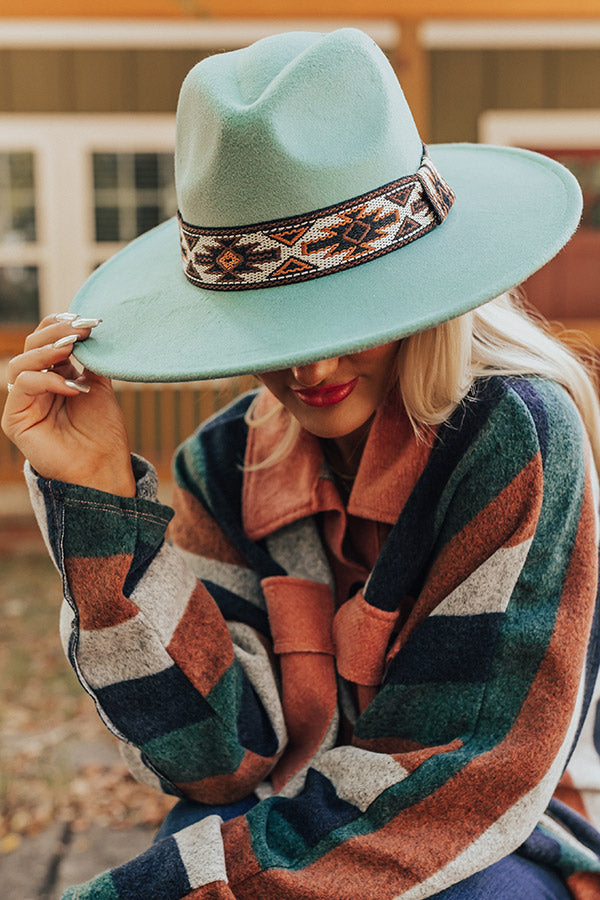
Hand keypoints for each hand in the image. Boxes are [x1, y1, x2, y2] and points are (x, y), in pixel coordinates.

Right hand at [1, 314, 135, 495]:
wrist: (103, 468)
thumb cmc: (103, 433)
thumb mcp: (99, 386)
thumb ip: (90, 360)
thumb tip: (88, 329)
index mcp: (53, 375)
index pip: (46, 339)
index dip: (62, 325)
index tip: (88, 320)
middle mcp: (35, 386)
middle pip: (31, 345)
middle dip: (56, 333)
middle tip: (82, 331)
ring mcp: (23, 402)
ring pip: (21, 362)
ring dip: (48, 350)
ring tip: (73, 348)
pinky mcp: (15, 419)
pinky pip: (22, 386)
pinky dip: (47, 379)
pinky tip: (72, 386)